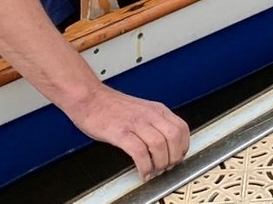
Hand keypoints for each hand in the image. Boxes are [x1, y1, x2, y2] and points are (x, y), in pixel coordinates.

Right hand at [68, 86, 190, 179]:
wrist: (89, 98)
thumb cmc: (111, 106)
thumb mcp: (141, 109)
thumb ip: (154, 122)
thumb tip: (165, 142)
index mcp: (157, 109)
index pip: (181, 128)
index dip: (183, 146)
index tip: (178, 156)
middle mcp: (149, 115)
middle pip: (174, 137)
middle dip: (174, 157)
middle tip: (167, 167)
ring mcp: (135, 123)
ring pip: (159, 146)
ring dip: (160, 164)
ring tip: (154, 172)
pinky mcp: (121, 133)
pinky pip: (139, 152)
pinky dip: (144, 166)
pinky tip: (142, 173)